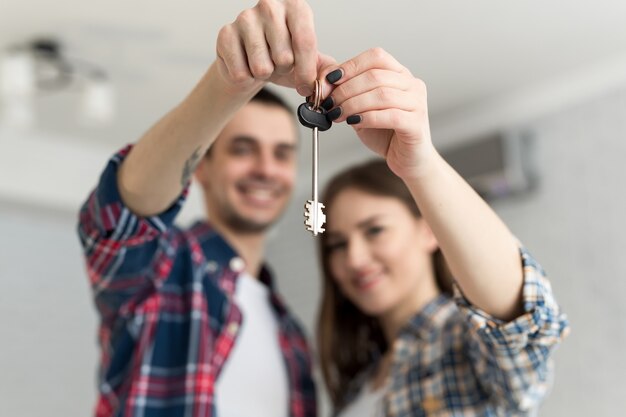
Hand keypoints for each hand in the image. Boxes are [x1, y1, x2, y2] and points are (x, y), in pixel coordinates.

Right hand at [215, 0, 334, 95]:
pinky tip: (246, 65)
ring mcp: (245, 17)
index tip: (306, 88)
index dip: (307, 72)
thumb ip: (326, 70)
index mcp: (296, 7)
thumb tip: (333, 80)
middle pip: (284, 57)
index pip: (305, 41)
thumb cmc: (283, 60)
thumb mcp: (309, 63)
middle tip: (279, 64)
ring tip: (263, 64)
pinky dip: (246, 78)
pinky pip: (241, 72)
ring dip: (265, 74)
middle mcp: (270, 5)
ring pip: (262, 67)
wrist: (251, 63)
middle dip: (284, 70)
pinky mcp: (225, 34)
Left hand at [322, 48, 434, 179]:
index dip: (350, 66)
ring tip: (337, 114)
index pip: (376, 57)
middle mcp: (412, 85)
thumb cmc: (384, 133)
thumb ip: (346, 92)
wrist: (406, 159)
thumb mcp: (361, 107)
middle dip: (346, 89)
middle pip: (375, 76)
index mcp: (400, 74)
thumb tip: (323, 80)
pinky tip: (354, 122)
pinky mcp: (416, 124)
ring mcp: (417, 103)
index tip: (329, 80)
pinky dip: (368, 118)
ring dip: (353, 104)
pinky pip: (390, 116)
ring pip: (382, 95)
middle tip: (329, 102)